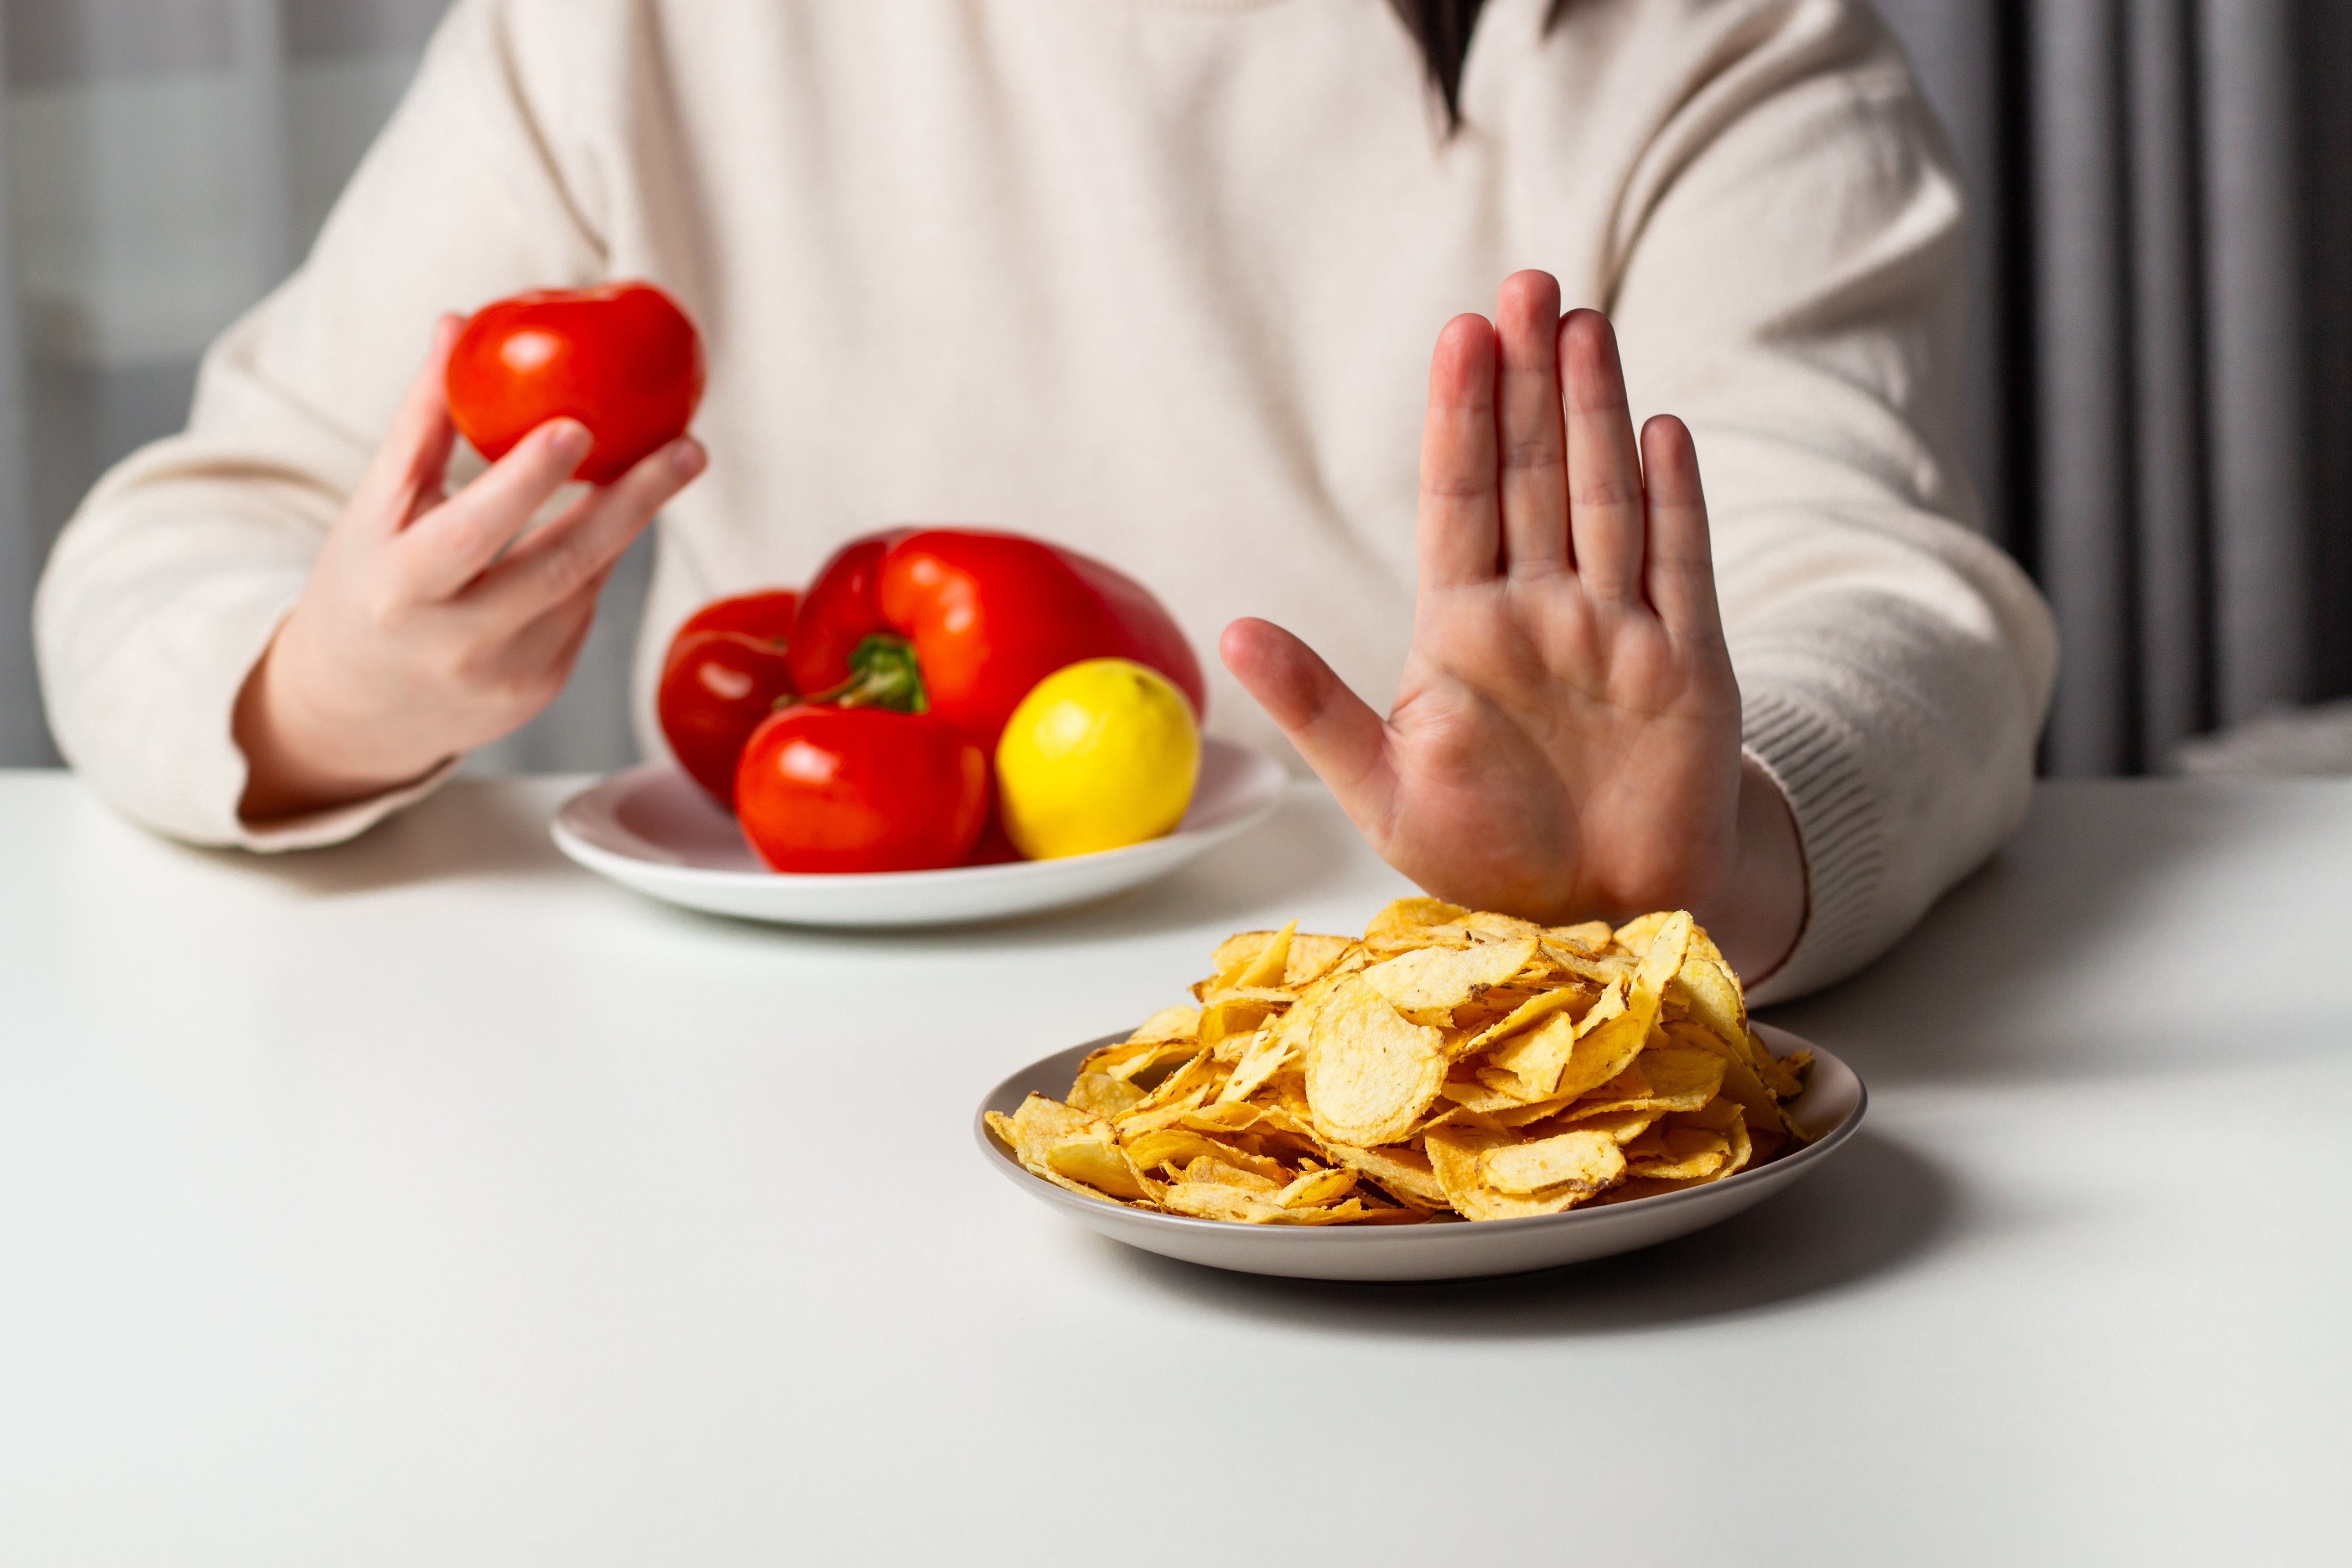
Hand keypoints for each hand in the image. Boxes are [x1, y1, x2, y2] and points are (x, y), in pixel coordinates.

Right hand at [233, 316, 705, 821]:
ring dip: (622, 524)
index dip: (526, 480)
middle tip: (687, 447)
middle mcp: (454, 642)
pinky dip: (595, 566)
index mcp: (399, 588)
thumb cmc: (363, 583)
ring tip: (662, 466)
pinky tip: (598, 533)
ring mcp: (504, 677)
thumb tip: (457, 324)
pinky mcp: (537, 693)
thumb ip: (421, 422)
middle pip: (560, 565)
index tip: (580, 427)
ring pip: (583, 586)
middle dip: (633, 502)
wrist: (351, 708)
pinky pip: (583, 614)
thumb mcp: (375, 508)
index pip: (472, 529)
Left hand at [1221, 272, 1804, 977]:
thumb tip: (1231, 630)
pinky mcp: (1689, 668)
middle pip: (1535, 474)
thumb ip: (1314, 707)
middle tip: (1524, 283)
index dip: (1462, 416)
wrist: (1592, 922)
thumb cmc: (1485, 857)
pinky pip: (1680, 567)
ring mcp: (1618, 632)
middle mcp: (1542, 614)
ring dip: (1595, 411)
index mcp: (1462, 633)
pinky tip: (1660, 430)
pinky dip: (1673, 501)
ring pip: (1605, 498)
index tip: (1460, 334)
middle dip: (1529, 380)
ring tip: (1583, 323)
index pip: (1460, 499)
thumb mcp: (1381, 790)